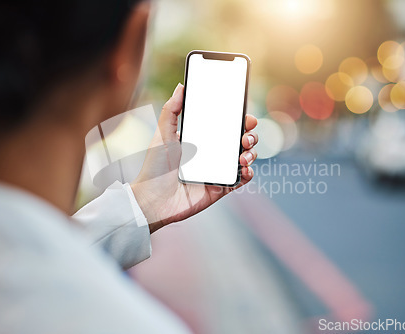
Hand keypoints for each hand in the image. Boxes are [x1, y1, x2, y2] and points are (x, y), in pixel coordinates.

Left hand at [131, 83, 257, 232]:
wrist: (152, 199)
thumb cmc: (155, 167)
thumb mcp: (162, 135)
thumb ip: (171, 110)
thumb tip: (181, 86)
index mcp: (202, 140)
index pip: (226, 126)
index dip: (239, 120)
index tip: (246, 115)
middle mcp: (212, 155)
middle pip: (240, 141)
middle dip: (250, 135)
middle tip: (246, 136)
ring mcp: (218, 171)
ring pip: (245, 158)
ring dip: (251, 153)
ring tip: (243, 154)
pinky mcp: (220, 188)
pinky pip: (241, 180)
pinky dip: (248, 173)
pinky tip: (244, 169)